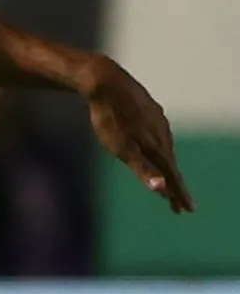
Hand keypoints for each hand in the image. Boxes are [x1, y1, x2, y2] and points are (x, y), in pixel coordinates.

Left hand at [77, 54, 194, 211]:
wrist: (107, 83)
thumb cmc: (109, 118)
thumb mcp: (120, 147)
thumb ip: (141, 168)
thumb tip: (161, 189)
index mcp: (156, 147)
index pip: (172, 176)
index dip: (179, 194)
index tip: (187, 210)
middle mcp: (163, 135)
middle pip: (171, 167)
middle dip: (176, 188)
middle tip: (180, 207)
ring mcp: (159, 123)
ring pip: (167, 152)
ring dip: (169, 170)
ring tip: (169, 184)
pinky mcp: (152, 113)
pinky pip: (162, 138)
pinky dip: (163, 152)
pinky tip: (160, 151)